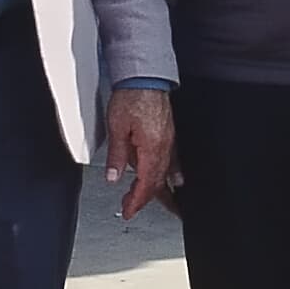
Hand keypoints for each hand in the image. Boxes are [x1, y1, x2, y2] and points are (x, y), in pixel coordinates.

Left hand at [107, 86, 176, 218]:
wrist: (145, 78)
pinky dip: (173, 174)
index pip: (145, 184)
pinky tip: (176, 180)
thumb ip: (116, 156)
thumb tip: (114, 178)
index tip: (128, 210)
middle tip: (131, 208)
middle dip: (144, 198)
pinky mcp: (168, 134)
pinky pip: (173, 160)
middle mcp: (163, 147)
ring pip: (166, 173)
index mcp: (151, 149)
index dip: (136, 201)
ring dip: (158, 189)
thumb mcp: (116, 128)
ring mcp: (168, 141)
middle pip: (157, 182)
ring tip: (160, 203)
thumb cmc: (132, 96)